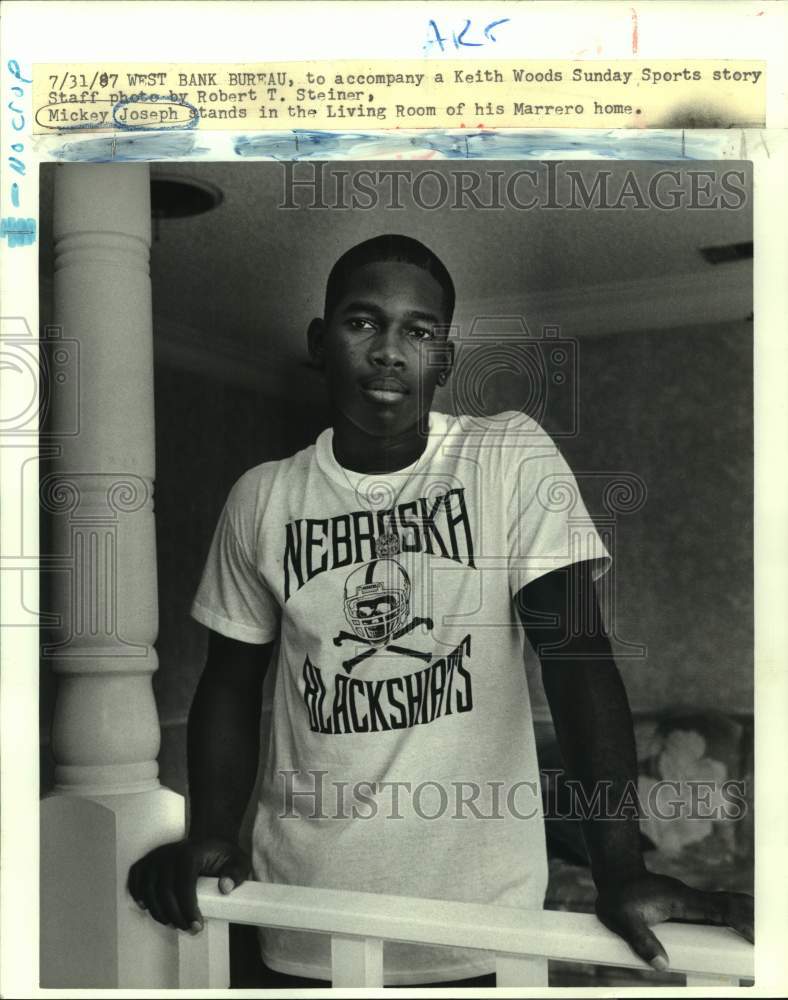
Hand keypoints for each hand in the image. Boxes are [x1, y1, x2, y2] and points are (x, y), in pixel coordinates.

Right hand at [127, 837, 250, 932]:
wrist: (208, 841)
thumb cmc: (222, 855)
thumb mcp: (238, 861)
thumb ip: (236, 873)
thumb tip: (225, 887)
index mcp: (189, 853)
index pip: (183, 885)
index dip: (187, 909)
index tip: (196, 926)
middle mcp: (168, 853)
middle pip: (164, 892)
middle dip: (174, 916)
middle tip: (187, 929)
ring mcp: (155, 857)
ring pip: (148, 889)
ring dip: (158, 912)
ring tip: (173, 923)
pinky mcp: (147, 861)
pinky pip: (135, 879)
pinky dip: (138, 895)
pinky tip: (147, 908)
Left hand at [595, 872, 753, 971]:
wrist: (613, 876)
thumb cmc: (616, 897)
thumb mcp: (621, 919)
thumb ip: (640, 941)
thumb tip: (662, 966)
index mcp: (679, 899)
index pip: (717, 908)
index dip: (738, 919)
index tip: (756, 933)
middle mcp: (688, 898)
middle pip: (727, 906)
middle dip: (749, 918)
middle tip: (768, 938)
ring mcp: (688, 902)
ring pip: (722, 908)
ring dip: (742, 919)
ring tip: (761, 936)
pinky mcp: (685, 907)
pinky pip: (714, 912)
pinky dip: (730, 919)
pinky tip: (740, 930)